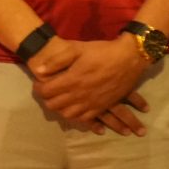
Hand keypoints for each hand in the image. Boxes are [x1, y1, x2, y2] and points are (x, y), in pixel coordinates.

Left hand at [27, 36, 149, 134]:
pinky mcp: (103, 106)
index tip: (39, 83)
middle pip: (54, 105)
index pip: (46, 92)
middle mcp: (80, 95)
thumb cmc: (102, 52)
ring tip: (60, 100)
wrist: (130, 58)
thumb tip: (39, 70)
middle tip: (48, 92)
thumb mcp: (77, 49)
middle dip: (47, 99)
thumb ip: (57, 61)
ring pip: (68, 115)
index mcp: (72, 80)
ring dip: (60, 109)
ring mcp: (92, 102)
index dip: (38, 88)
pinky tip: (75, 109)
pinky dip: (77, 116)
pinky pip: (85, 119)